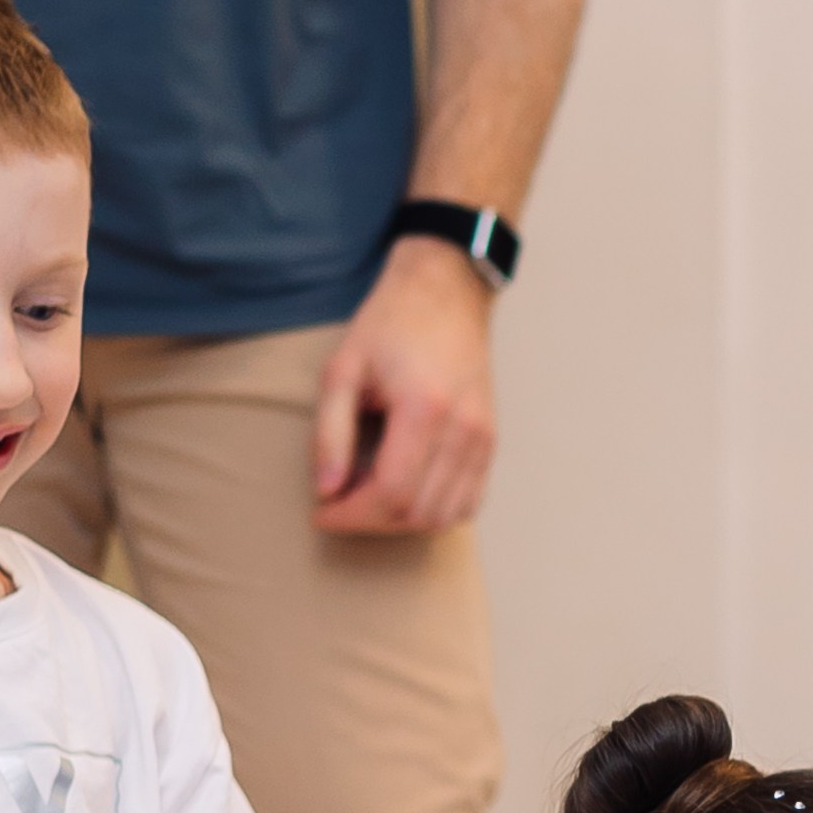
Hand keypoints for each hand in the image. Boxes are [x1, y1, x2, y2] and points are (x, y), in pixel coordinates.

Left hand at [313, 238, 497, 535]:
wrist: (445, 292)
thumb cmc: (390, 324)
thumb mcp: (343, 367)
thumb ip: (330, 431)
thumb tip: (327, 490)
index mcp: (424, 408)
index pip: (391, 493)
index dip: (352, 514)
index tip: (322, 512)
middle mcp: (463, 431)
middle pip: (417, 512)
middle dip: (371, 520)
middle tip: (341, 502)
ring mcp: (483, 440)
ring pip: (443, 516)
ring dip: (401, 521)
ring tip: (370, 495)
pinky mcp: (490, 443)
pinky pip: (466, 504)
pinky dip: (433, 512)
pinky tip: (405, 492)